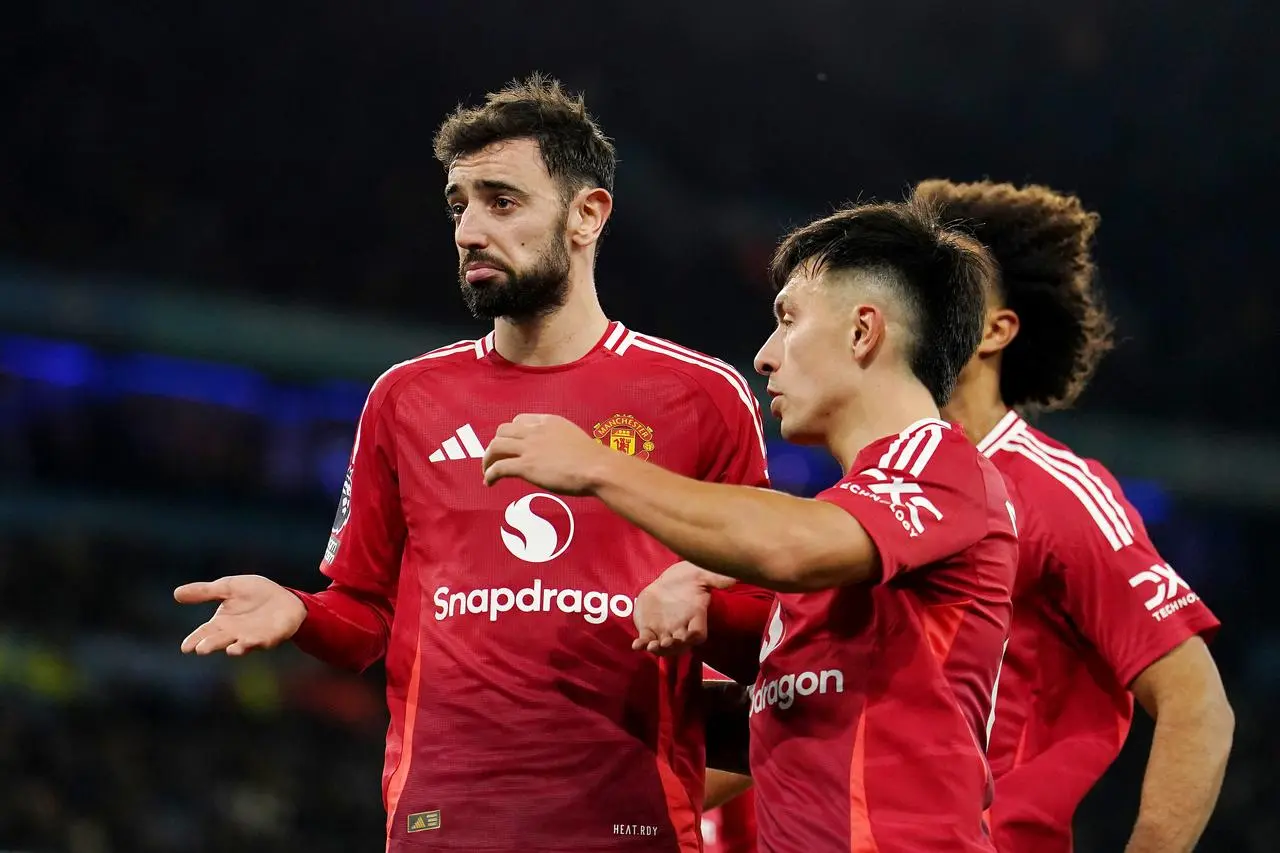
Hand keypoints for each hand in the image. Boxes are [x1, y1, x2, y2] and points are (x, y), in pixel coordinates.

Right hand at [174, 575, 306, 655]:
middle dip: (211, 645)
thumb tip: (176, 593)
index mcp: (221, 623)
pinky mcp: (270, 637)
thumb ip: (205, 592)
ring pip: (240, 645)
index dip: (195, 640)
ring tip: (228, 650)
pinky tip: (248, 644)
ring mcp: (252, 637)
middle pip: (219, 641)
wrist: (284, 598)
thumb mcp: (228, 587)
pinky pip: (261, 642)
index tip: (185, 647)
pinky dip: (255, 644)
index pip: (204, 633)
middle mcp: (234, 633)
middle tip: (201, 649)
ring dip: (235, 648)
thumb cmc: (254, 594)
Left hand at [482, 413, 612, 494]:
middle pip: (502, 431)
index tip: (511, 445)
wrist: (597, 468)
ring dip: (488, 459)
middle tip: (496, 458)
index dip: (511, 433)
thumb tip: (556, 453)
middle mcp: (535, 431)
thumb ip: (559, 440)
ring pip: (495, 446)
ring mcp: (529, 448)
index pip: (519, 420)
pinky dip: (490, 474)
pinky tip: (489, 482)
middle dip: (496, 444)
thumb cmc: (594, 458)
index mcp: (548, 421)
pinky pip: (499, 467)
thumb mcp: (574, 438)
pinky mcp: (526, 466)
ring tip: (487, 471)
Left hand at [633, 561, 734, 655]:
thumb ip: (715, 578)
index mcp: (695, 618)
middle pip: (680, 645)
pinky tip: (636, 645)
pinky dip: (641, 644)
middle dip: (674, 646)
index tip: (688, 636)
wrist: (668, 581)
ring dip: (658, 649)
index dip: (694, 637)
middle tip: (668, 642)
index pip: (698, 633)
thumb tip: (733, 579)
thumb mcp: (702, 573)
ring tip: (652, 646)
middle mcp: (681, 629)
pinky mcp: (649, 629)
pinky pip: (646, 640)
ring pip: (663, 647)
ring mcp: (665, 631)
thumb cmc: (688, 577)